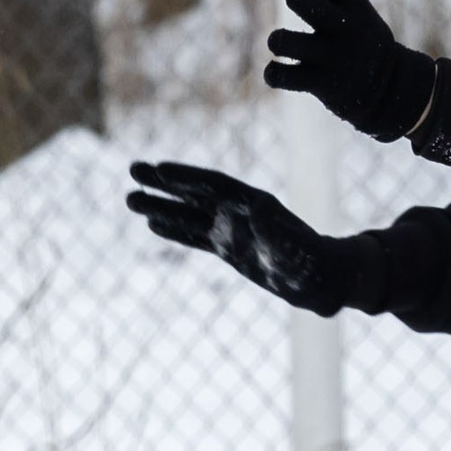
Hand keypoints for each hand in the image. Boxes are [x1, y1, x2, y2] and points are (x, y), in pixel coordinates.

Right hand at [126, 161, 349, 314]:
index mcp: (254, 203)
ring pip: (189, 214)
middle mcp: (240, 211)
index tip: (159, 169)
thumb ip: (275, 229)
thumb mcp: (295, 249)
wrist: (321, 281)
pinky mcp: (228, 248)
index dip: (187, 177)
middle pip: (196, 192)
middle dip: (165, 183)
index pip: (214, 185)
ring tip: (130, 198)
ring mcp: (232, 229)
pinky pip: (195, 236)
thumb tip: (256, 205)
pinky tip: (152, 224)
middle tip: (132, 169)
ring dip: (161, 206)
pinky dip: (174, 229)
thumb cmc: (312, 265)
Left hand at [264, 0, 435, 142]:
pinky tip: (280, 70)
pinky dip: (274, 74)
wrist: (389, 88)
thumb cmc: (361, 34)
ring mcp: (332, 58)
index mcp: (352, 3)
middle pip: (300, 0)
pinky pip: (282, 77)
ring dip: (278, 41)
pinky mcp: (321, 85)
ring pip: (284, 42)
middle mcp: (344, 28)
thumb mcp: (353, 1)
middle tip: (297, 2)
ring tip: (281, 43)